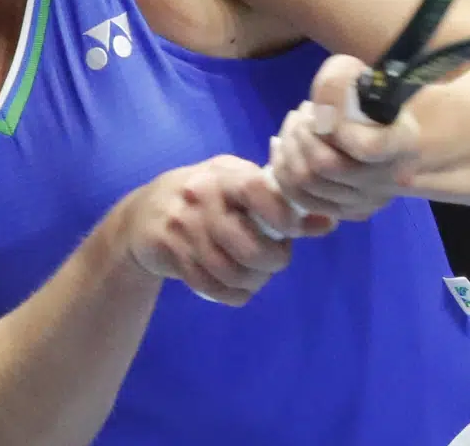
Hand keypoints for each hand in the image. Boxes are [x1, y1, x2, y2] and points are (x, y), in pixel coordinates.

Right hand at [122, 155, 337, 305]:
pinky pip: (211, 287)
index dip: (283, 215)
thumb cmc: (204, 196)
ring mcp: (183, 227)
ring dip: (253, 281)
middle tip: (275, 258)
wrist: (142, 215)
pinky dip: (233, 294)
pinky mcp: (170, 254)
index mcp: (223, 175)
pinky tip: (236, 287)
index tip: (292, 230)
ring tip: (256, 274)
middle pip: (249, 245)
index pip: (257, 190)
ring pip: (231, 272)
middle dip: (272, 260)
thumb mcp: (237, 186)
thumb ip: (279, 202)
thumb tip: (328, 222)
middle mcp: (201, 198)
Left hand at [268, 54, 422, 222]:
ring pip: (307, 183)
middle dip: (300, 135)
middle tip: (301, 114)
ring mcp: (367, 200)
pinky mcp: (347, 212)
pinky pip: (300, 197)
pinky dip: (282, 169)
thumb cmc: (373, 99)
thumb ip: (340, 80)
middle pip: (325, 166)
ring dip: (289, 149)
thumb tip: (316, 105)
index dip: (334, 127)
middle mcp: (387, 179)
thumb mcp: (363, 78)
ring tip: (293, 126)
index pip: (368, 147)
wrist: (391, 133)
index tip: (320, 107)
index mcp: (401, 144)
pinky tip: (281, 146)